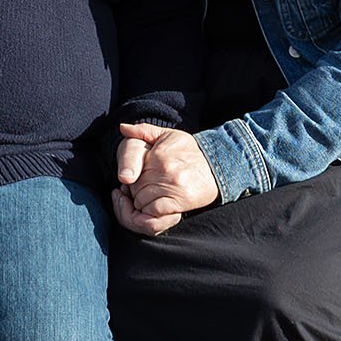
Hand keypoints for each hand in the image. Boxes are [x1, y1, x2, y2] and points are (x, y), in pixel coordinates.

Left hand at [113, 121, 218, 236]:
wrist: (217, 164)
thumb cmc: (189, 150)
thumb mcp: (167, 134)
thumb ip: (142, 130)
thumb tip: (123, 128)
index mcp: (156, 154)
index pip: (129, 173)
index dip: (130, 181)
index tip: (134, 182)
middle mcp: (162, 169)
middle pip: (134, 189)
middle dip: (135, 194)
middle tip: (144, 192)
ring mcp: (171, 185)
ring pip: (141, 202)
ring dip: (142, 205)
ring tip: (151, 199)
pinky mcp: (180, 200)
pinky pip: (154, 212)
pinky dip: (151, 213)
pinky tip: (158, 207)